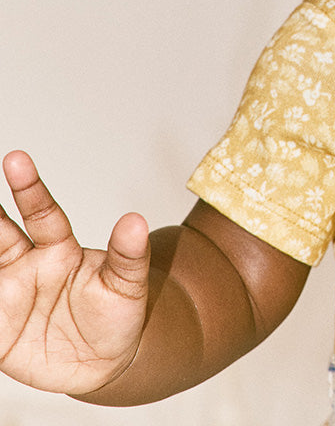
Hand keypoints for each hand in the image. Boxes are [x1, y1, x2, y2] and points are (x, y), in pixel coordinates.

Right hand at [0, 150, 150, 393]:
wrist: (106, 360)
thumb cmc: (116, 312)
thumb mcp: (128, 284)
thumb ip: (128, 254)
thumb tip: (136, 221)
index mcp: (59, 248)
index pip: (41, 213)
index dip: (29, 187)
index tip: (17, 159)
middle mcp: (28, 265)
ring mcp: (9, 295)